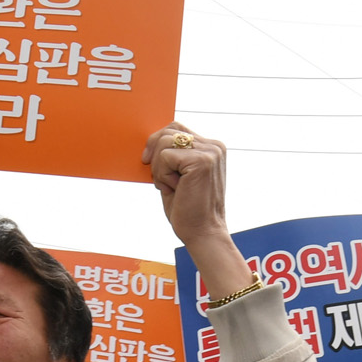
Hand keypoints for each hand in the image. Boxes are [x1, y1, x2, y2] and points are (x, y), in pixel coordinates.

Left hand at [144, 124, 250, 299]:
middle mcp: (215, 147)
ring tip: (172, 187)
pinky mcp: (202, 161)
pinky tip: (175, 189)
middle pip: (170, 130)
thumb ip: (171, 156)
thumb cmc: (188, 210)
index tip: (147, 161)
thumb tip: (149, 141)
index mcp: (212, 148)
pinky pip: (165, 157)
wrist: (202, 234)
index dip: (158, 141)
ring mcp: (210, 152)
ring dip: (159, 168)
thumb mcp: (178, 176)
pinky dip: (162, 176)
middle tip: (158, 178)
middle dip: (155, 152)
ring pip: (165, 143)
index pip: (177, 128)